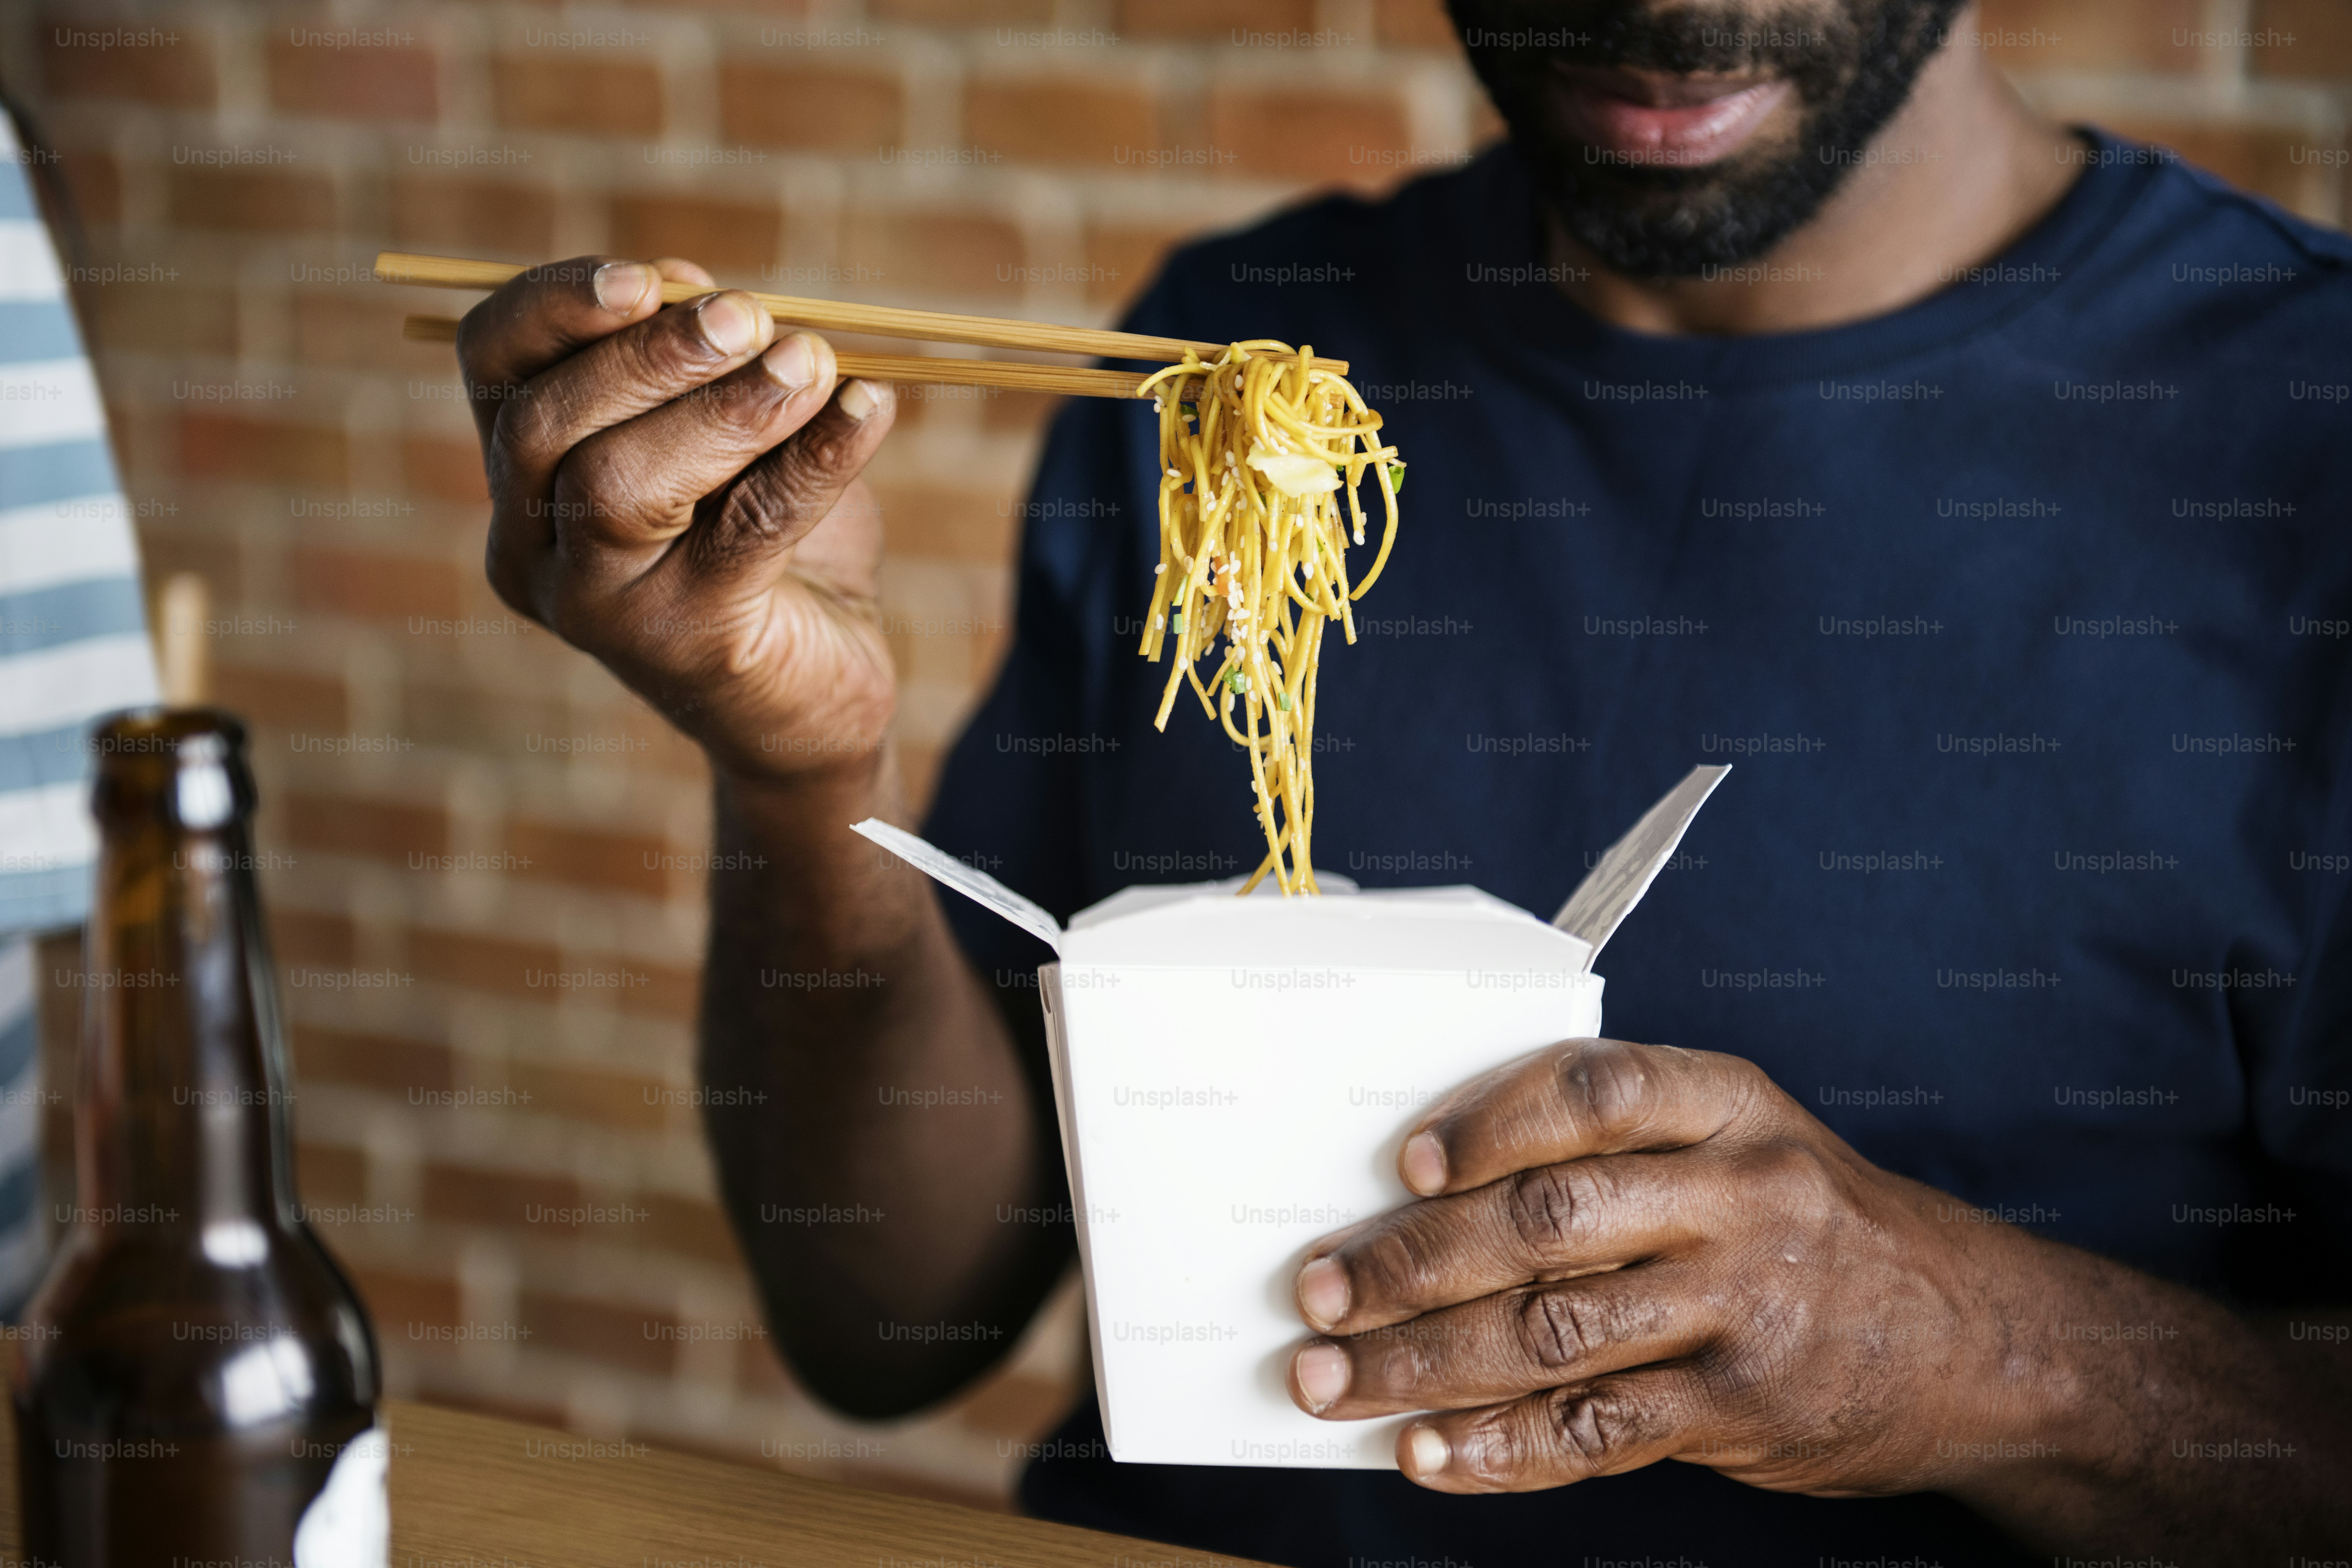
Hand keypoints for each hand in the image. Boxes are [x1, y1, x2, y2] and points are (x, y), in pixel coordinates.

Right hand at [457, 255, 899, 784]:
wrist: (810, 691)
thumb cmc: (758, 541)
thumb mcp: (724, 433)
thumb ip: (695, 360)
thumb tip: (691, 285)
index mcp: (521, 476)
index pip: (491, 365)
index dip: (554, 306)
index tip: (645, 276)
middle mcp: (531, 547)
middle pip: (546, 426)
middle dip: (648, 357)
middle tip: (749, 316)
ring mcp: (596, 608)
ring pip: (620, 486)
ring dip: (724, 409)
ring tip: (812, 361)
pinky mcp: (685, 647)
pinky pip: (745, 534)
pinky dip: (815, 459)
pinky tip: (869, 409)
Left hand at [1285, 1038, 2045, 1496]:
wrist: (1979, 1340)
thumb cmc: (1817, 1224)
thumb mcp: (1744, 1144)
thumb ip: (1620, 1148)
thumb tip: (1435, 1192)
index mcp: (1730, 1106)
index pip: (1592, 1091)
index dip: (1486, 1123)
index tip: (1401, 1166)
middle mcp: (1739, 1197)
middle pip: (1546, 1220)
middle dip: (1412, 1260)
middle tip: (1317, 1289)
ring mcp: (1744, 1306)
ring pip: (1552, 1332)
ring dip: (1423, 1363)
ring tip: (1332, 1379)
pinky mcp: (1743, 1408)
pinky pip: (1597, 1430)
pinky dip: (1499, 1448)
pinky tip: (1427, 1454)